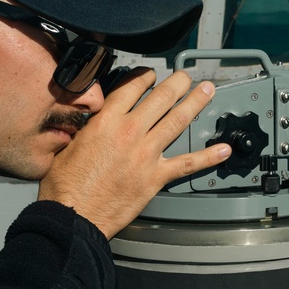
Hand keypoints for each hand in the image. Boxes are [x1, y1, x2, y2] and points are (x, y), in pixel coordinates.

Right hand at [38, 69, 231, 238]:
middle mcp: (129, 132)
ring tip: (207, 91)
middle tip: (186, 76)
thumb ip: (87, 128)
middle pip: (160, 97)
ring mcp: (146, 154)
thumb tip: (93, 120)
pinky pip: (187, 163)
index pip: (131, 87)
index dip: (145, 76)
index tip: (152, 72)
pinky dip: (208, 156)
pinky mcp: (156, 177)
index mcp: (106, 121)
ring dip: (195, 103)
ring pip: (177, 121)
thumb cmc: (65, 185)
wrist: (73, 215)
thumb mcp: (69, 144)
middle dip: (177, 82)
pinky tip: (223, 149)